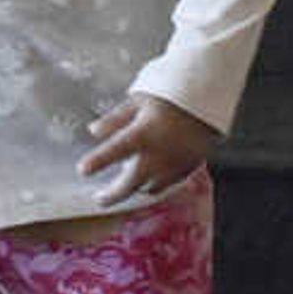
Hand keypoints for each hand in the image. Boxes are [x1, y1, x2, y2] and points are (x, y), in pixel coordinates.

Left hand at [79, 93, 216, 201]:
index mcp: (142, 134)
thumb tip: (95, 131)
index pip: (113, 152)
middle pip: (130, 184)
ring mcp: (174, 165)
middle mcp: (157, 155)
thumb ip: (116, 118)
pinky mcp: (188, 168)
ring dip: (136, 188)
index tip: (82, 170)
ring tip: (126, 184)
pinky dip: (155, 183)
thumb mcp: (139, 100)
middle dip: (113, 195)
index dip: (96, 163)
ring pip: (150, 188)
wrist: (210, 98)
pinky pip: (167, 183)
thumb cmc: (172, 95)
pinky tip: (150, 178)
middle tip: (100, 198)